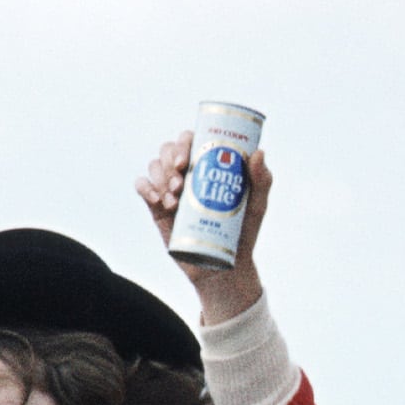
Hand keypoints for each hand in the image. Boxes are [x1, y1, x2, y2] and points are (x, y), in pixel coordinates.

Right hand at [136, 131, 271, 324]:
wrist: (225, 264)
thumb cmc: (243, 231)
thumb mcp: (257, 205)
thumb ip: (262, 180)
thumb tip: (258, 152)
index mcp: (207, 164)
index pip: (190, 140)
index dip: (184, 142)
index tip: (187, 160)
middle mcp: (186, 172)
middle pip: (168, 150)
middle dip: (169, 160)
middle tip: (180, 181)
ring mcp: (170, 188)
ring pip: (154, 166)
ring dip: (160, 177)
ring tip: (174, 200)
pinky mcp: (157, 206)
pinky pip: (142, 186)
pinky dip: (145, 187)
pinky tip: (157, 200)